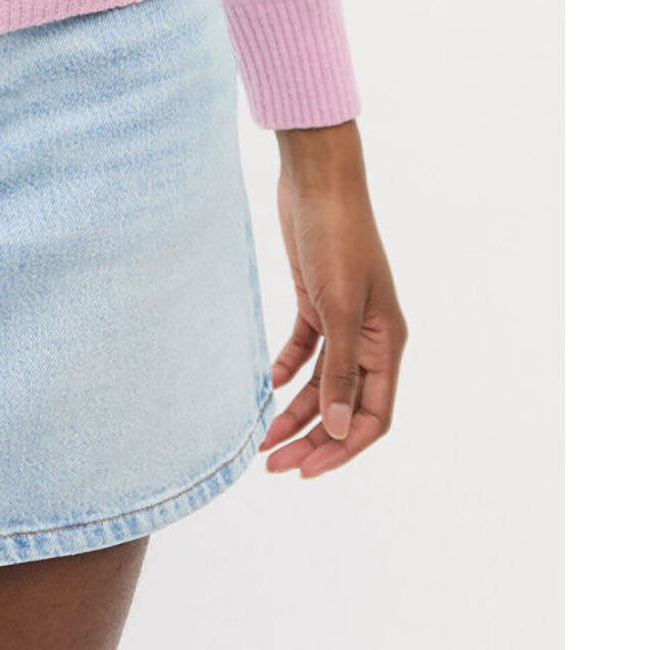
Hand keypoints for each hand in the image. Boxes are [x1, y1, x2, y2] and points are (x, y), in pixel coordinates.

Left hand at [259, 120, 406, 477]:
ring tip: (262, 440)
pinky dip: (288, 370)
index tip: (306, 469)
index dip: (343, 448)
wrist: (317, 181)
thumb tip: (340, 429)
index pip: (373, 416)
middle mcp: (369, 337)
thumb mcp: (338, 307)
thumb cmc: (336, 237)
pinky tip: (268, 385)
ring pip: (322, 383)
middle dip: (312, 438)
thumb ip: (340, 370)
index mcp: (386, 343)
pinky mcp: (316, 301)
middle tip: (273, 464)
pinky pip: (305, 350)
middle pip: (344, 406)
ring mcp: (342, 319)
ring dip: (295, 412)